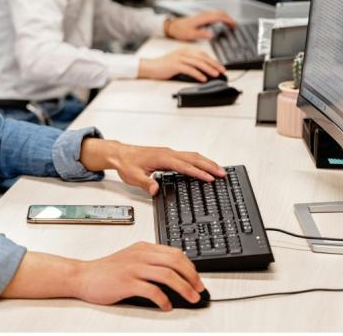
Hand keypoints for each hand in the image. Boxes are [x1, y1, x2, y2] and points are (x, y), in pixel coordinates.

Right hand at [73, 242, 204, 309]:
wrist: (84, 276)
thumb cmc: (107, 270)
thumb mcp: (131, 258)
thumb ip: (150, 261)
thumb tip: (174, 274)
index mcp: (143, 248)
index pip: (175, 253)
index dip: (191, 267)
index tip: (197, 279)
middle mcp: (140, 255)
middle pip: (175, 262)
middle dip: (192, 277)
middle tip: (199, 289)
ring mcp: (133, 268)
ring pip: (167, 275)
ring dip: (184, 288)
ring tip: (190, 298)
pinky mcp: (126, 282)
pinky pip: (152, 290)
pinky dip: (163, 299)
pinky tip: (166, 306)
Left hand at [80, 138, 225, 194]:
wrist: (120, 154)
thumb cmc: (126, 163)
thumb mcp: (133, 176)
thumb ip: (145, 183)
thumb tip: (155, 189)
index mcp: (162, 158)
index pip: (184, 166)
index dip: (198, 173)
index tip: (210, 178)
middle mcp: (168, 153)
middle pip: (194, 158)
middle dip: (209, 165)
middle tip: (222, 173)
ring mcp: (169, 153)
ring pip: (192, 156)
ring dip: (206, 162)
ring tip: (219, 170)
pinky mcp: (168, 155)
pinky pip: (187, 157)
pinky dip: (199, 161)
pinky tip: (204, 167)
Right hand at [138, 47, 224, 81]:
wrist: (150, 66)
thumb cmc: (163, 66)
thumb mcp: (178, 62)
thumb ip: (189, 64)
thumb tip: (202, 72)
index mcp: (185, 51)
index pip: (203, 54)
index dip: (213, 60)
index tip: (220, 66)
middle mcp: (183, 52)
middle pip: (202, 58)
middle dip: (214, 64)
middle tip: (222, 70)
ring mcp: (179, 58)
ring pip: (198, 63)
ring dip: (208, 69)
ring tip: (216, 74)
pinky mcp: (175, 65)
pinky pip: (189, 69)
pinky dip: (198, 74)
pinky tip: (203, 78)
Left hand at [166, 10, 236, 40]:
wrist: (171, 26)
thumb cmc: (179, 30)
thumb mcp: (190, 34)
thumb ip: (201, 34)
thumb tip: (211, 35)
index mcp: (203, 18)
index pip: (219, 16)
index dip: (228, 20)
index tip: (234, 25)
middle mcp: (203, 15)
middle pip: (220, 13)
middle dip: (229, 18)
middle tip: (235, 26)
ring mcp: (202, 15)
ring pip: (217, 13)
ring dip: (225, 18)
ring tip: (230, 26)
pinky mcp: (201, 17)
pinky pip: (213, 15)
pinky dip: (220, 18)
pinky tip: (220, 24)